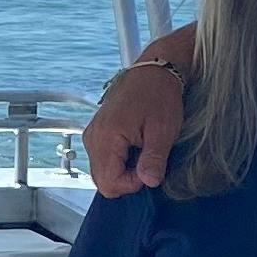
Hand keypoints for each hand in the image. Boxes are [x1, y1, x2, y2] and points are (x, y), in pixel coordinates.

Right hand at [81, 61, 184, 194]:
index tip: (149, 168)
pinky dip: (120, 160)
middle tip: (147, 160)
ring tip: (142, 149)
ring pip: (103, 172)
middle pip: (102, 181)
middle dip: (127, 179)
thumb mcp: (163, 130)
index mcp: (106, 138)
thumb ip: (154, 160)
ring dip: (124, 170)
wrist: (153, 71)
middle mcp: (93, 138)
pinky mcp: (97, 133)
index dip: (132, 184)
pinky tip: (135, 145)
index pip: (109, 184)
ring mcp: (93, 135)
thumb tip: (149, 183)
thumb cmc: (158, 94)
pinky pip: (104, 159)